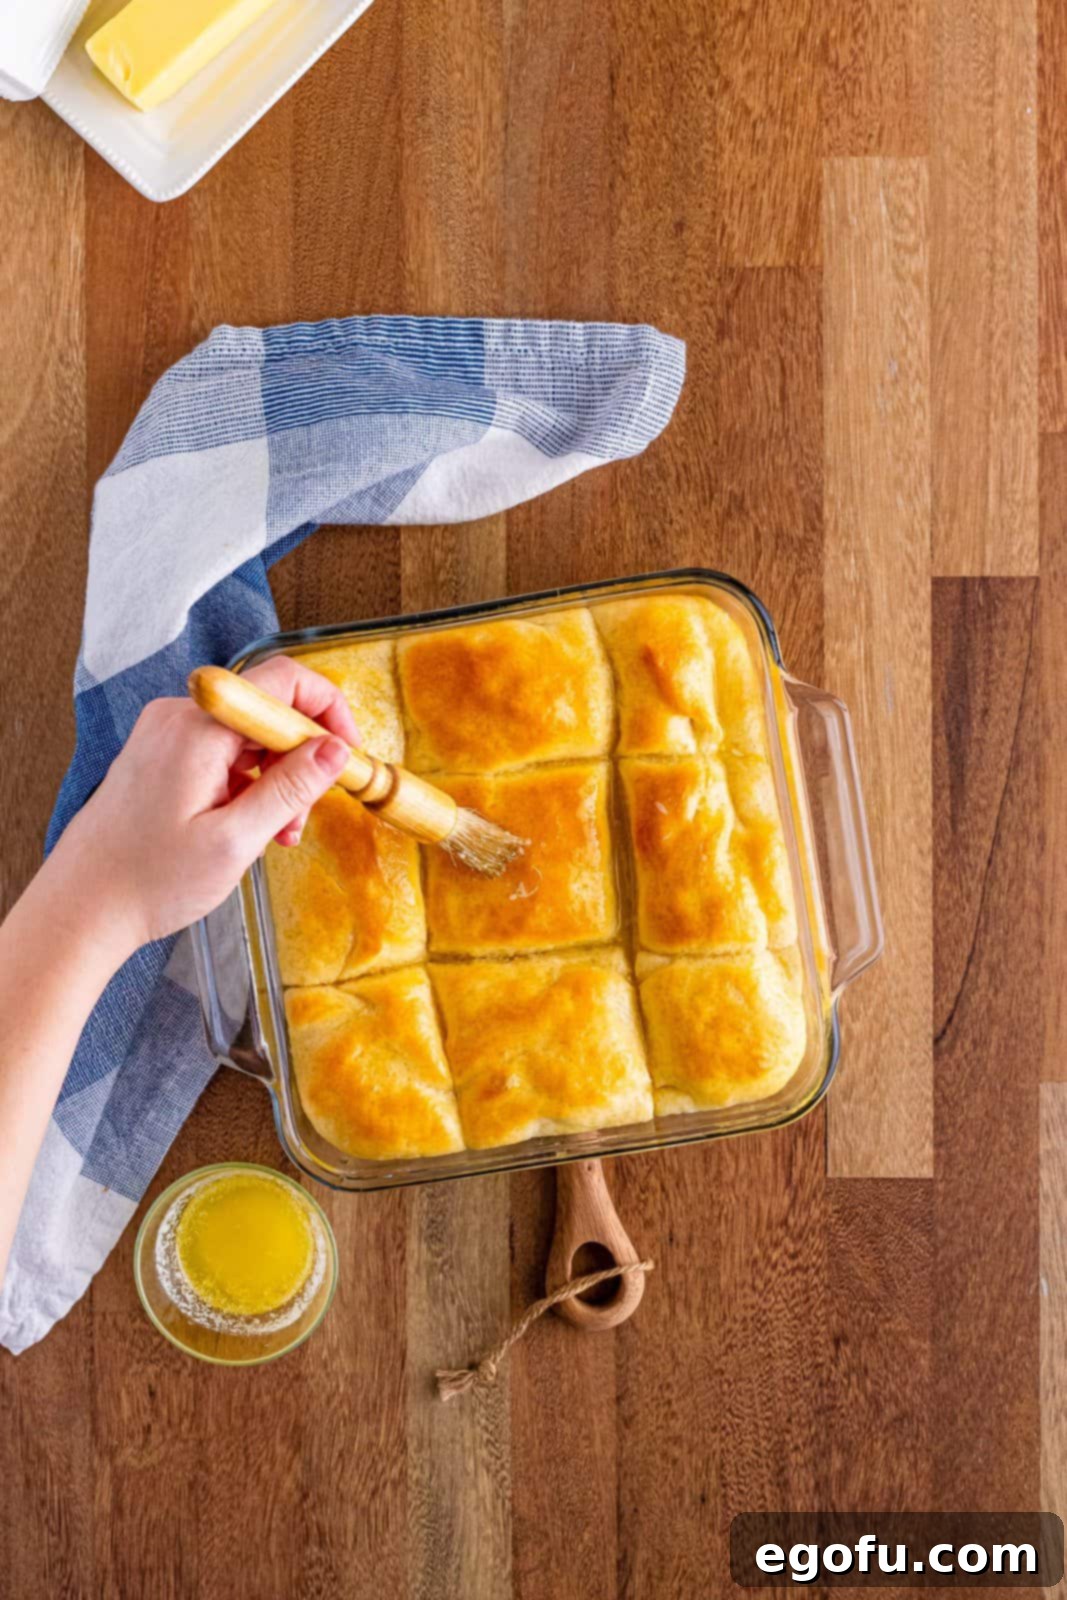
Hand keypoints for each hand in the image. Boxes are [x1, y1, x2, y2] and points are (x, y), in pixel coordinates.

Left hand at [50, 656, 358, 954]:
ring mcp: (167, 734)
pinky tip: (249, 827)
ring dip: (276, 780)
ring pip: (250, 737)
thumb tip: (335, 749)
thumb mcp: (235, 841)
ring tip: (276, 833)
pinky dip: (248, 785)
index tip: (346, 752)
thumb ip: (290, 788)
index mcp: (196, 730)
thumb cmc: (148, 881)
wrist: (83, 906)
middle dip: (299, 761)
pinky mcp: (162, 754)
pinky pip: (224, 753)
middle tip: (303, 816)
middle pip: (267, 713)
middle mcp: (179, 718)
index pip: (281, 682)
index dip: (326, 711)